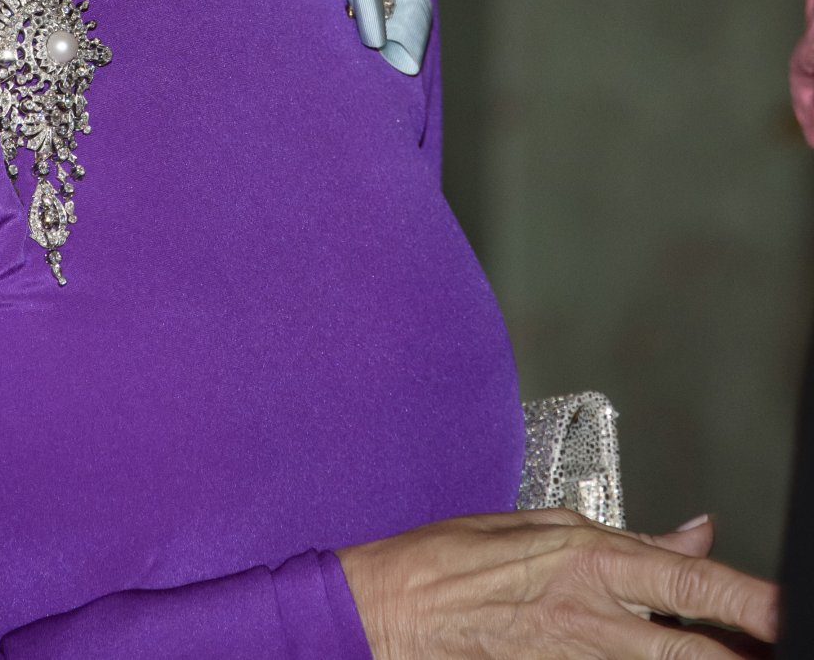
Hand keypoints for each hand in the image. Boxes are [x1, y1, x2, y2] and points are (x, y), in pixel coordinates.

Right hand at [335, 508, 777, 657]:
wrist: (394, 609)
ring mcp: (574, 659)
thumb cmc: (453, 559)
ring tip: (733, 657)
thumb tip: (693, 536)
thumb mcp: (543, 524)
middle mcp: (589, 616)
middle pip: (691, 654)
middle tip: (777, 651)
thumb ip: (628, 537)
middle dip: (741, 656)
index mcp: (588, 560)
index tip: (783, 610)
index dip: (748, 602)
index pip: (689, 584)